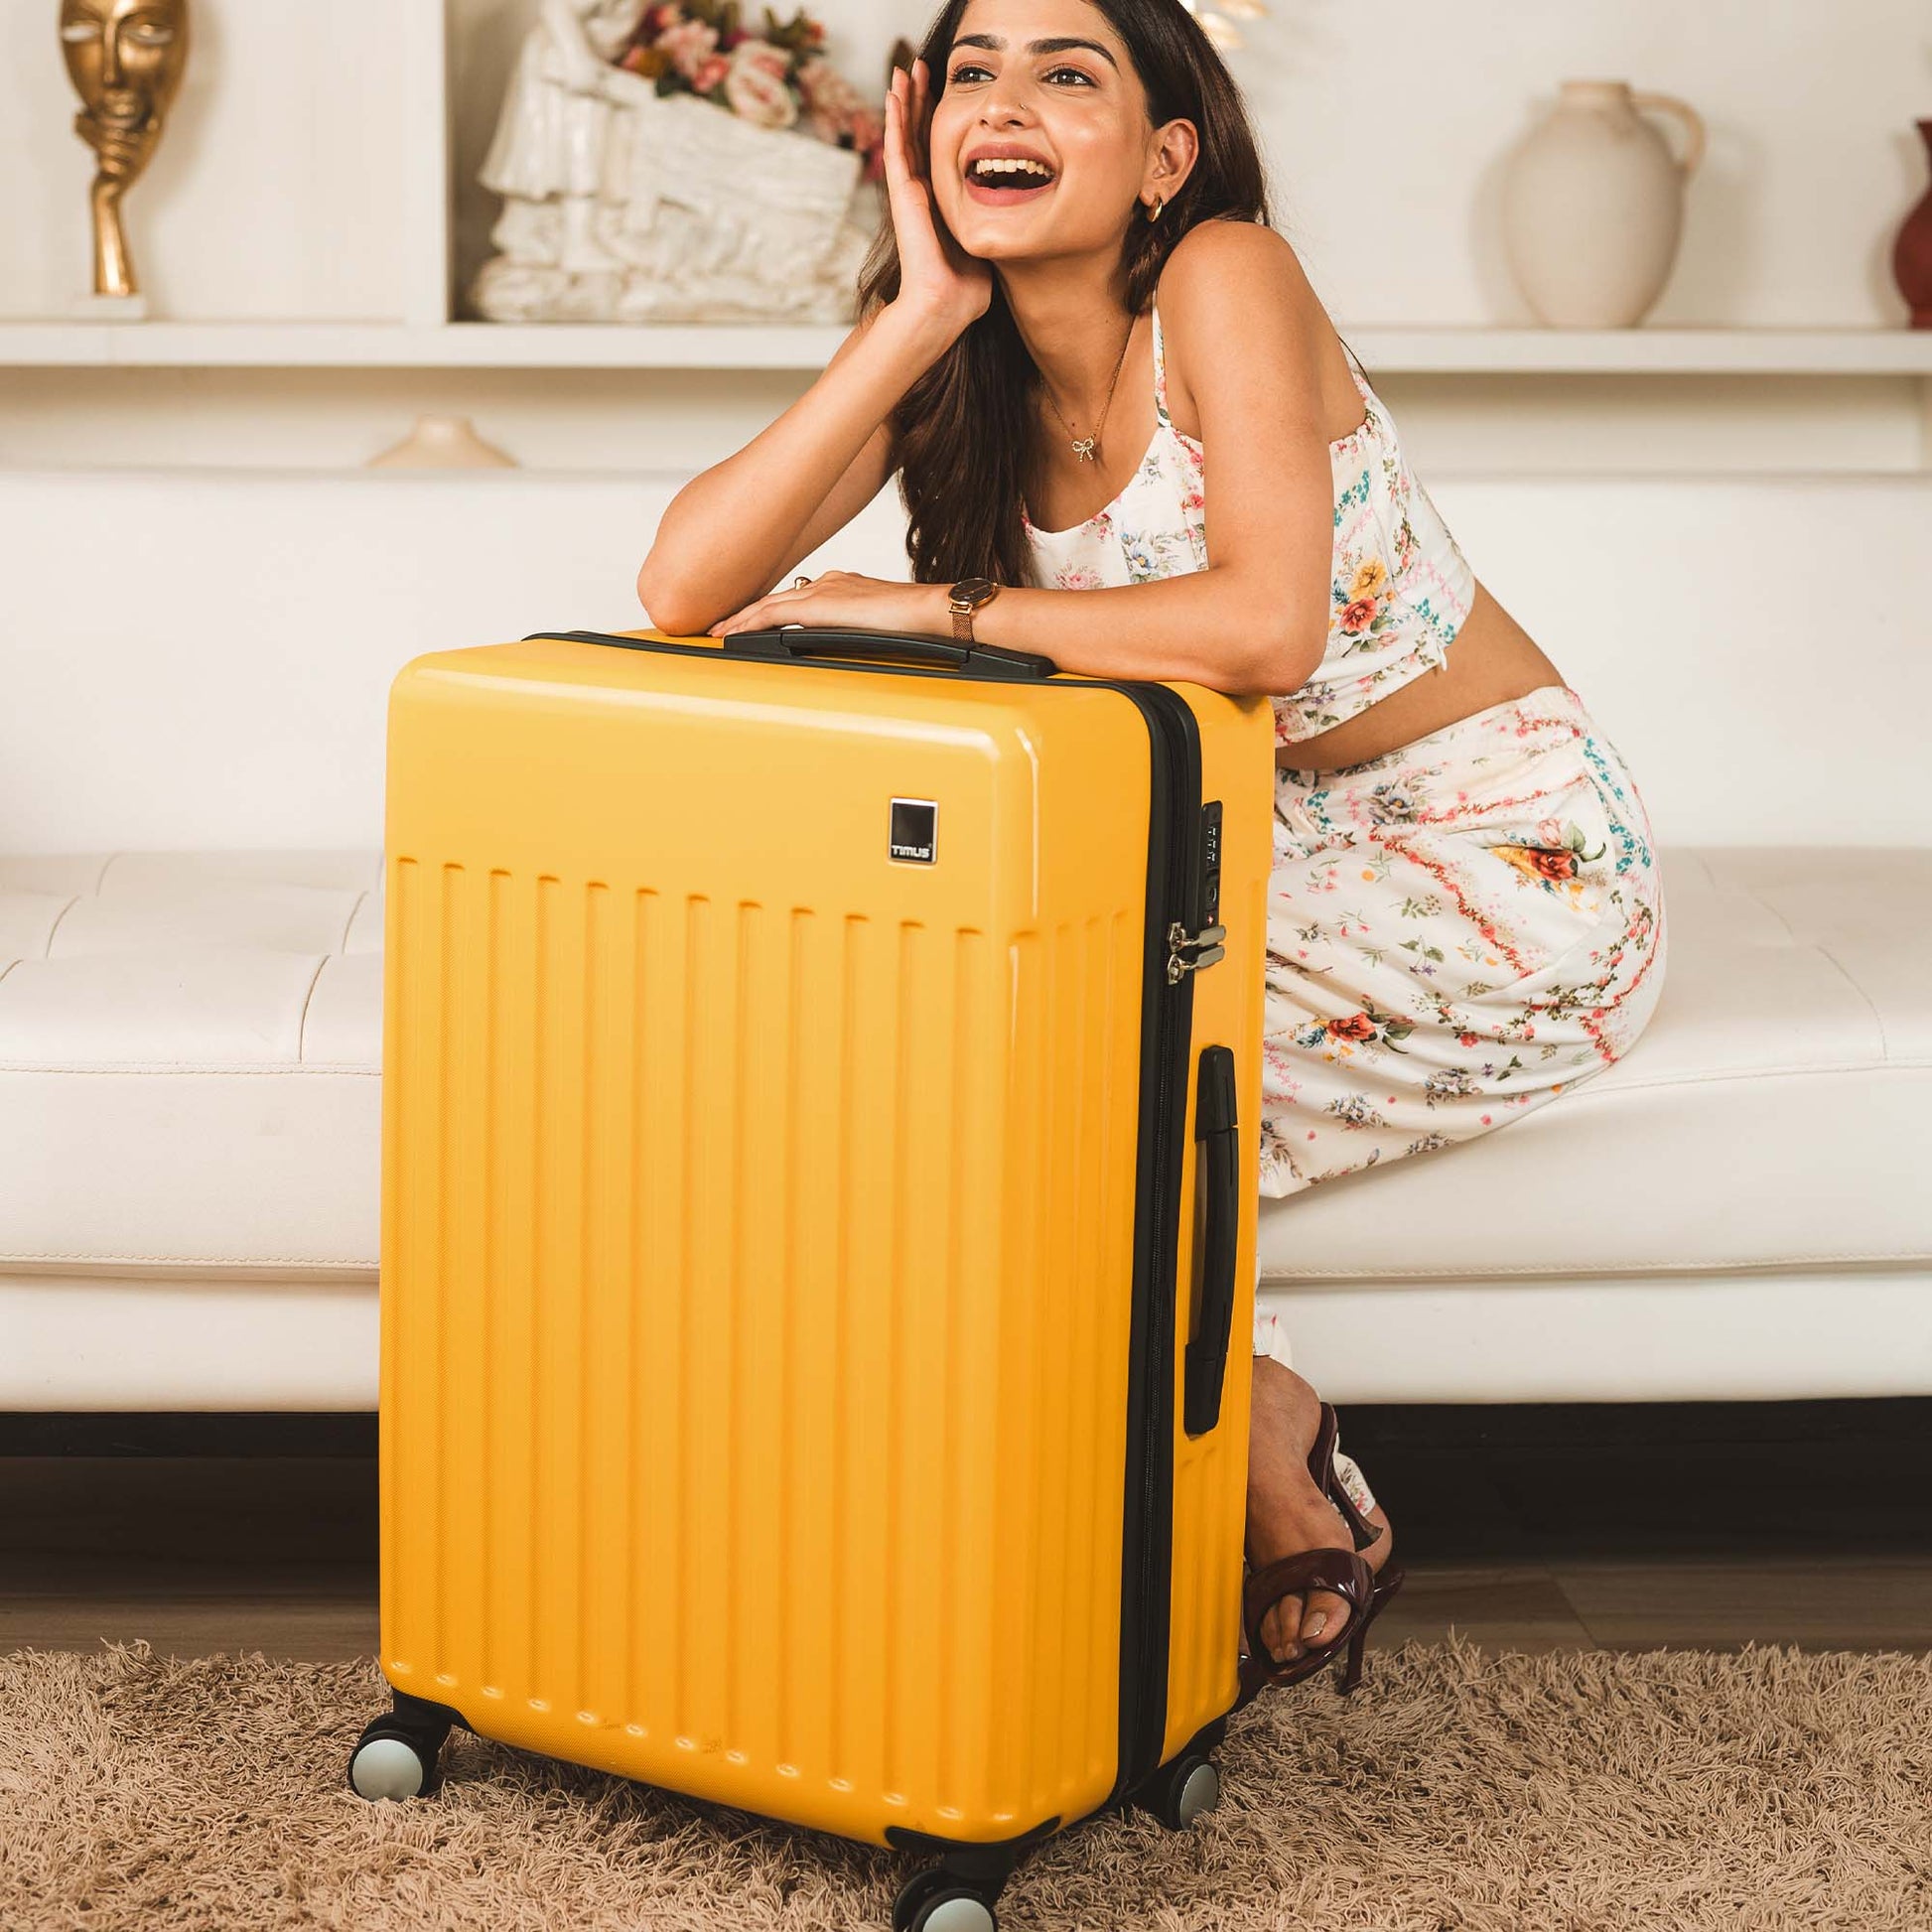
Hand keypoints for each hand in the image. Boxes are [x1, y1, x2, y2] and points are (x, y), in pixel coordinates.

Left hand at [705, 570, 950, 639]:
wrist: (930, 609)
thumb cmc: (916, 621)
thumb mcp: (879, 625)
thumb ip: (858, 630)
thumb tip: (848, 644)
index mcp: (841, 586)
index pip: (794, 598)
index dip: (766, 610)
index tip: (747, 621)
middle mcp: (828, 582)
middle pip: (774, 597)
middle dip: (744, 612)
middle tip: (719, 625)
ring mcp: (823, 590)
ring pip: (767, 604)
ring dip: (739, 618)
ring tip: (717, 632)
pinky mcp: (821, 605)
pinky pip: (773, 613)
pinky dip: (749, 622)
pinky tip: (733, 632)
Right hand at [883, 56, 992, 338]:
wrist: (945, 305)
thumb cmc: (965, 288)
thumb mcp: (984, 244)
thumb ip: (988, 224)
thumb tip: (1011, 219)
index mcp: (940, 201)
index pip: (937, 151)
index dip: (937, 121)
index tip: (943, 93)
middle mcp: (922, 192)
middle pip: (918, 136)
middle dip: (919, 101)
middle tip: (919, 67)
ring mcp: (909, 192)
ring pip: (904, 136)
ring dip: (903, 102)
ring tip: (903, 71)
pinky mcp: (903, 195)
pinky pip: (898, 149)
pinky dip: (895, 121)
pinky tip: (894, 96)